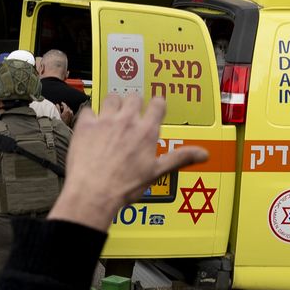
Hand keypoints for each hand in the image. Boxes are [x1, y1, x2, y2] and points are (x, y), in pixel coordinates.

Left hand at [48, 95, 206, 232]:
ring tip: (112, 116)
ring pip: (111, 98)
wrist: (94, 192)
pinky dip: (90, 115)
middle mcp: (127, 121)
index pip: (158, 104)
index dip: (157, 104)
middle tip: (130, 115)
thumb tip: (203, 154)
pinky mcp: (86, 125)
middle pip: (133, 97)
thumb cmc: (124, 186)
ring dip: (113, 104)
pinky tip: (91, 125)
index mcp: (146, 131)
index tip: (155, 107)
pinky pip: (88, 109)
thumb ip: (179, 158)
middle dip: (133, 104)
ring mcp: (105, 121)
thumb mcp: (156, 172)